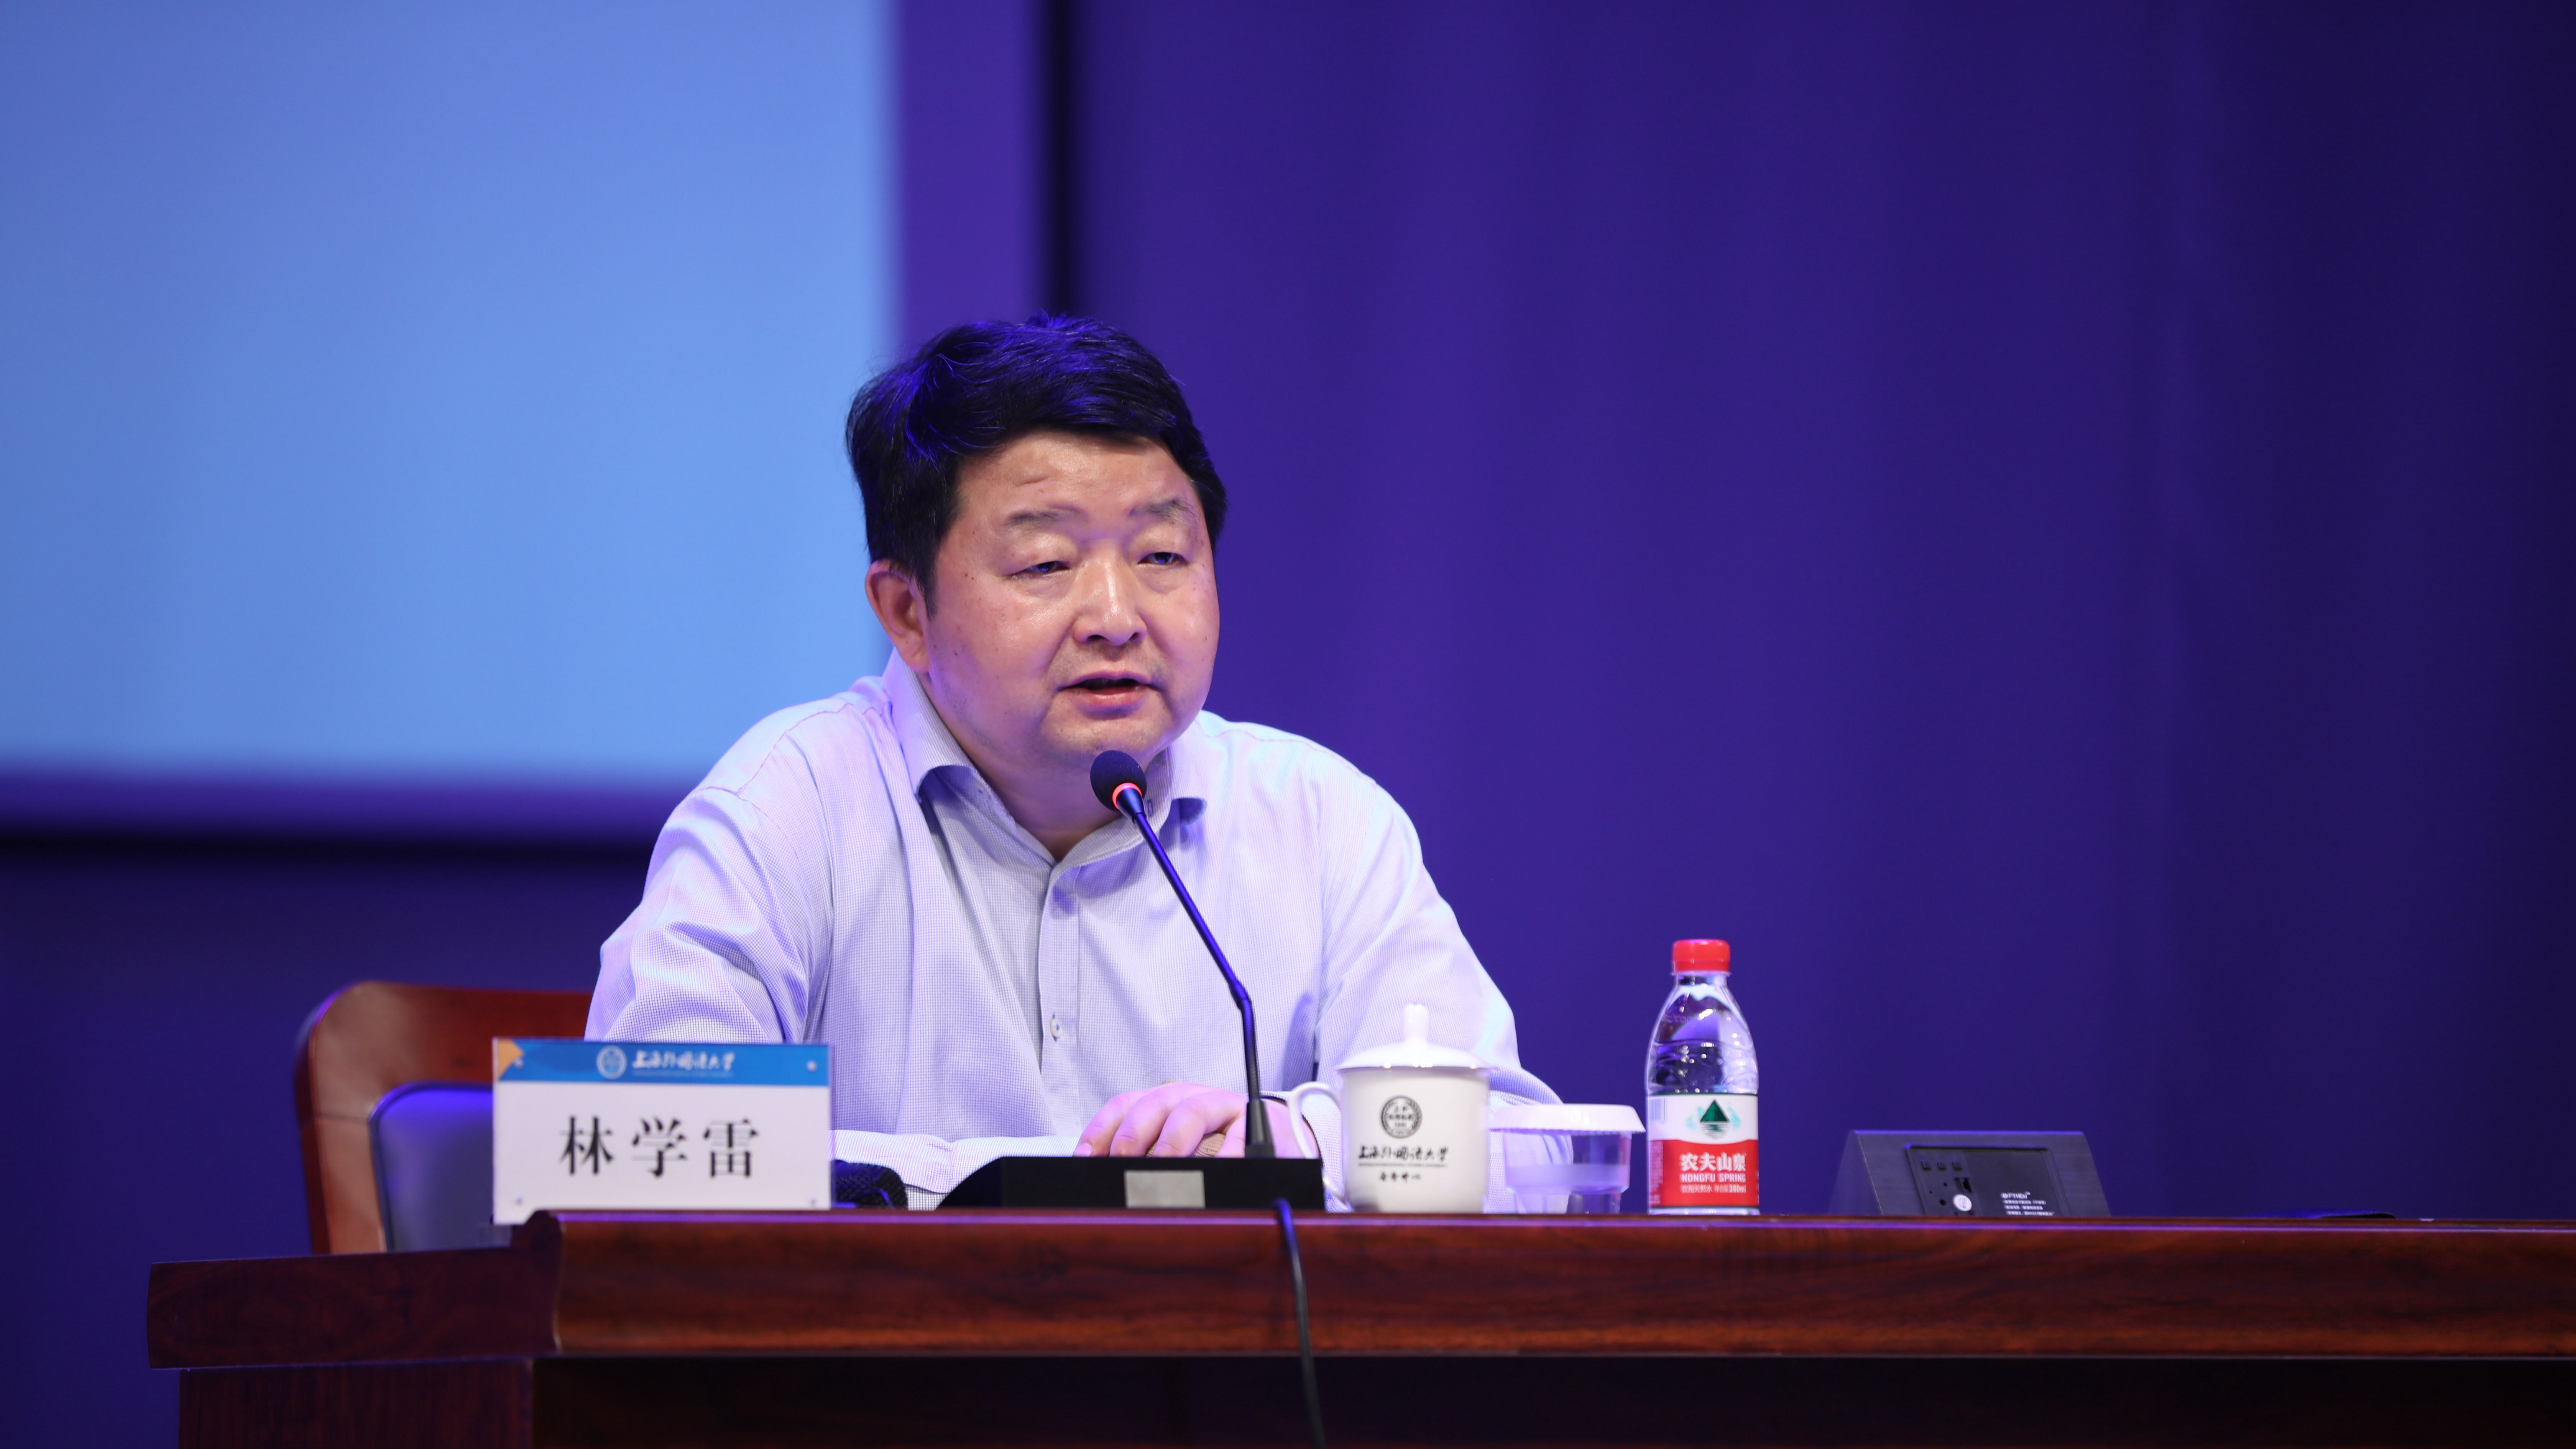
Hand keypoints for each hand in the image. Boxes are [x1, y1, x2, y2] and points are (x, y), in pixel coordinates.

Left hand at [1075, 1082, 1303, 1158]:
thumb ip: (1142, 1157)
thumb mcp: (1176, 1147)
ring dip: (1172, 1140)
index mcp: (1163, 1102)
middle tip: (1120, 1160)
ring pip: (1192, 1111)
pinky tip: (1213, 1170)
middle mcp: (1189, 1097)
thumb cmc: (1217, 1145)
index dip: (1101, 1129)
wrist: (1276, 1135)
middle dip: (1133, 1132)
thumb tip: (1100, 1180)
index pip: (1124, 1106)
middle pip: (1155, 1103)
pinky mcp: (1253, 1119)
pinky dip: (1225, 1152)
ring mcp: (1221, 1105)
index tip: (1084, 1156)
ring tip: (1162, 1165)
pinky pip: (1238, 1132)